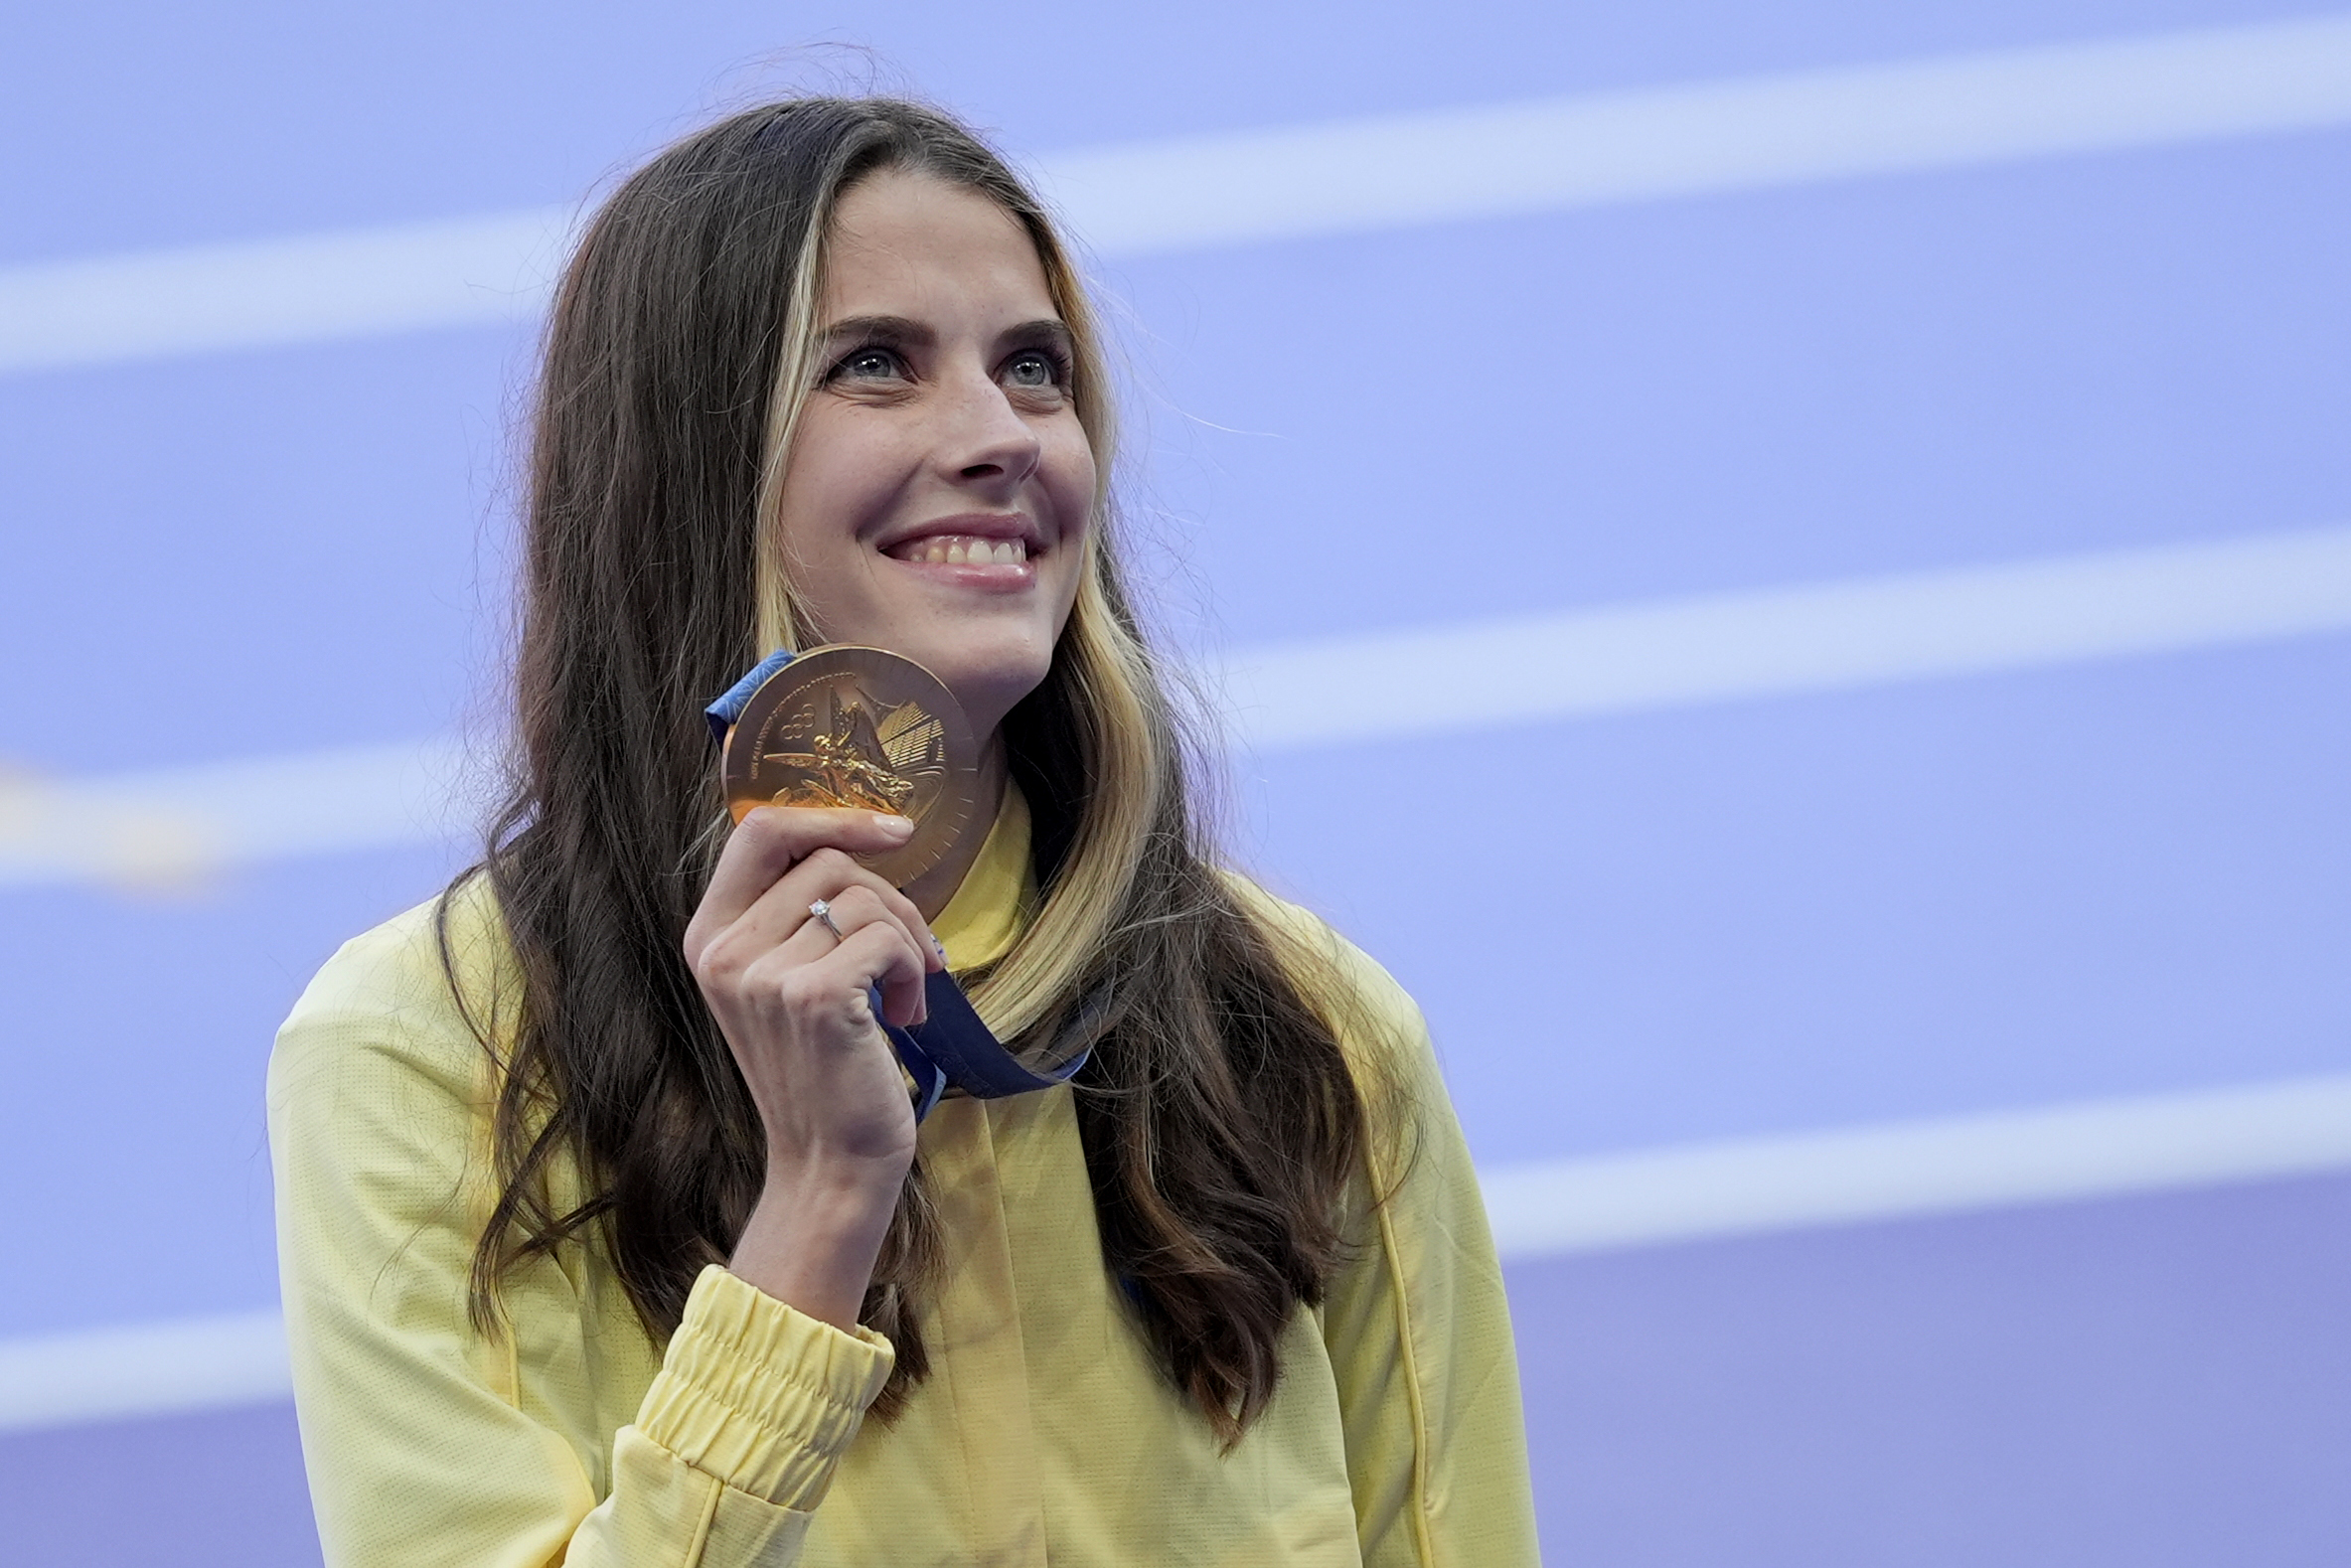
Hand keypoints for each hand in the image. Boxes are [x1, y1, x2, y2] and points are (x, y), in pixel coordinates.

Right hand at [681, 806, 944, 1325]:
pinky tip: (905, 1015)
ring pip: (864, 897)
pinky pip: (886, 938)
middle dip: (891, 897)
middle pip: (828, 858)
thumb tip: (864, 833)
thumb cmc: (825, 1069)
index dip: (832, 814)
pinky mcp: (812, 998)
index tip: (894, 830)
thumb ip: (797, 911)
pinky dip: (912, 970)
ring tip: (902, 995)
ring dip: (906, 940)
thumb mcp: (787, 980)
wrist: (830, 1162)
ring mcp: (762, 974)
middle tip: (908, 956)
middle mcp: (723, 950)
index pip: (759, 829)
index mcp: (708, 935)